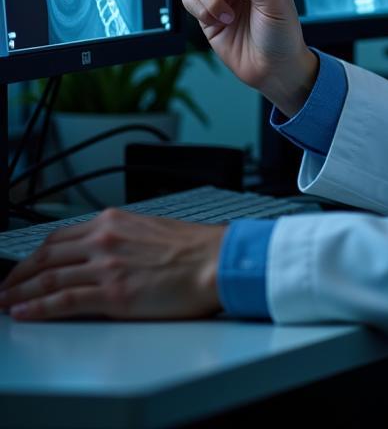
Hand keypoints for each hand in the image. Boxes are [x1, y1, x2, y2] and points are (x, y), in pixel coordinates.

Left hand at [0, 208, 226, 320]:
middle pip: (45, 256)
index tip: (23, 266)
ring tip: (5, 303)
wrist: (219, 261)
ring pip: (47, 279)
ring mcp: (106, 266)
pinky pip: (61, 301)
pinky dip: (36, 308)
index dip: (34, 255)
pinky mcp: (112, 294)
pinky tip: (23, 312)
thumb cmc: (196, 249)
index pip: (60, 237)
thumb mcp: (152, 229)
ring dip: (19, 293)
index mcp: (115, 221)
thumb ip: (123, 237)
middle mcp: (105, 239)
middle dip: (18, 274)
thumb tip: (105, 253)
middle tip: (4, 287)